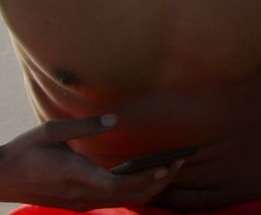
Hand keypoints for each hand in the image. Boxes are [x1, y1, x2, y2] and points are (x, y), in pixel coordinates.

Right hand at [0, 115, 182, 207]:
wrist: (0, 179)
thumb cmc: (24, 152)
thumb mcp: (50, 131)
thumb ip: (84, 125)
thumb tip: (113, 119)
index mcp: (76, 174)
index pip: (118, 184)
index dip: (146, 179)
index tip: (166, 167)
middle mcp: (82, 194)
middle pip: (129, 197)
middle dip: (159, 182)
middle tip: (180, 162)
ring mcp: (81, 202)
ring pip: (124, 202)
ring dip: (150, 188)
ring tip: (170, 168)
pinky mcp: (80, 204)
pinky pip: (115, 201)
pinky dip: (135, 191)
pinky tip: (146, 176)